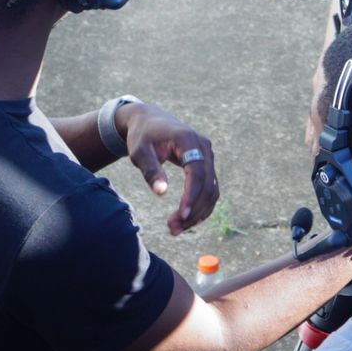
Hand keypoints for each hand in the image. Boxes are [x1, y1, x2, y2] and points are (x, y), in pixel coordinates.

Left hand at [118, 103, 219, 235]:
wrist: (149, 121)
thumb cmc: (142, 137)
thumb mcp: (139, 152)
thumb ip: (151, 170)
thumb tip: (162, 193)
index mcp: (188, 140)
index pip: (197, 173)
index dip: (191, 196)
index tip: (180, 216)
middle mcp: (204, 147)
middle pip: (208, 185)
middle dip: (193, 210)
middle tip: (172, 229)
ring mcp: (208, 155)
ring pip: (212, 191)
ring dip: (197, 213)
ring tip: (175, 229)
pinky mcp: (207, 164)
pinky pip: (209, 189)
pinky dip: (200, 206)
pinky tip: (185, 220)